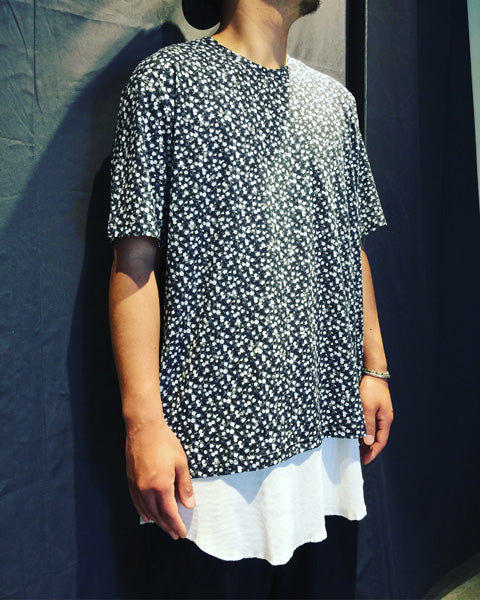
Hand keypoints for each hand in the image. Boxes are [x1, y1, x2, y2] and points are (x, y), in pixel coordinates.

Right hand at [125, 418, 195, 538]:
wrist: (144, 429)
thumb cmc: (164, 443)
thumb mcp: (181, 463)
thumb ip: (185, 486)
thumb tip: (189, 504)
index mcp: (161, 486)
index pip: (169, 513)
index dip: (176, 525)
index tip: (182, 533)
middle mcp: (146, 490)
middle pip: (157, 515)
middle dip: (167, 527)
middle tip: (175, 534)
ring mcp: (136, 486)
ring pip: (146, 510)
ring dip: (156, 521)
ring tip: (164, 527)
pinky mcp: (130, 481)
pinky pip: (136, 502)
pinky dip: (143, 511)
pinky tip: (146, 515)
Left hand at [358, 375, 393, 464]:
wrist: (372, 371)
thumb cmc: (370, 388)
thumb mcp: (366, 408)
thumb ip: (367, 426)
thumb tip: (368, 443)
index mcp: (385, 420)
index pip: (380, 442)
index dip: (372, 453)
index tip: (364, 461)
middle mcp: (384, 418)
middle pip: (378, 438)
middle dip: (369, 449)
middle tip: (359, 457)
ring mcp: (380, 412)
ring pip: (374, 431)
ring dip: (366, 440)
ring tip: (356, 447)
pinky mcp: (375, 407)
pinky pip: (371, 423)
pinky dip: (365, 430)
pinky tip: (357, 432)